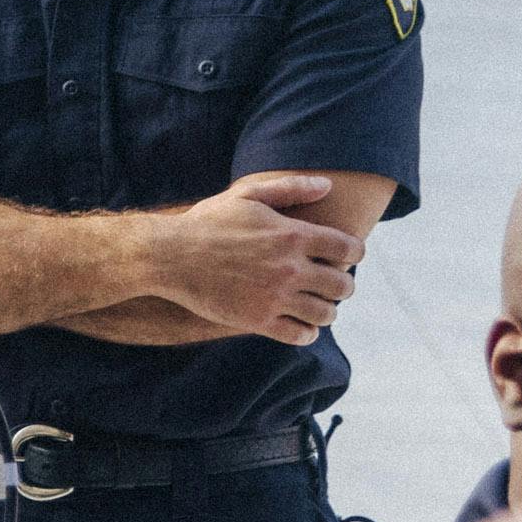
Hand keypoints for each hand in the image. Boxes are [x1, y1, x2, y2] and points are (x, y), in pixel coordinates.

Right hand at [160, 172, 362, 346]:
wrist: (167, 256)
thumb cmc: (207, 222)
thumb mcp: (246, 195)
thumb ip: (290, 188)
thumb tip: (327, 186)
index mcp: (292, 235)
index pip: (348, 248)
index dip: (354, 252)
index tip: (346, 255)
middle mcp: (290, 268)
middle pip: (343, 285)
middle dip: (343, 284)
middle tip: (332, 283)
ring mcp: (274, 297)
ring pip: (326, 313)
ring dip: (327, 310)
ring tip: (318, 305)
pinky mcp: (257, 320)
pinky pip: (299, 335)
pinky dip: (307, 332)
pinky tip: (301, 325)